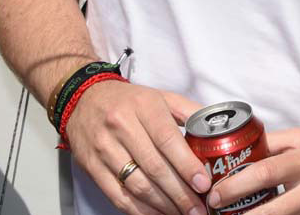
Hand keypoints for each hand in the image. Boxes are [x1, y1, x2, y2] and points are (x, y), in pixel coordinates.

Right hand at [64, 79, 210, 214]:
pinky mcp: (92, 167)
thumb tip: (215, 128)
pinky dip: (139, 210)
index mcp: (144, 106)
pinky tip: (157, 214)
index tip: (203, 183)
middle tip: (198, 208)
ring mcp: (104, 148)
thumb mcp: (160, 96)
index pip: (168, 140)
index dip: (187, 165)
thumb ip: (188, 111)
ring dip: (163, 205)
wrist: (83, 99)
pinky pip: (118, 195)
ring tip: (182, 213)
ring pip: (137, 185)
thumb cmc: (127, 100)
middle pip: (154, 167)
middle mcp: (122, 126)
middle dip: (180, 193)